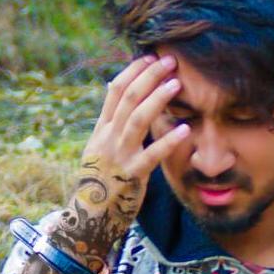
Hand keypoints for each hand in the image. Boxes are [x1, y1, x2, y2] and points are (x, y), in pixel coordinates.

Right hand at [73, 54, 189, 246]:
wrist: (88, 217)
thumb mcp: (100, 150)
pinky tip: (185, 129)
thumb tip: (122, 94)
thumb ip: (112, 125)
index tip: (150, 57)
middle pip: (128, 99)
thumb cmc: (100, 183)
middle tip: (169, 60)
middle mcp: (108, 139)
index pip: (114, 91)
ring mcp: (118, 157)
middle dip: (149, 76)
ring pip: (137, 120)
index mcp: (101, 130)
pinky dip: (168, 141)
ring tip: (176, 83)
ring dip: (157, 99)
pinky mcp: (131, 176)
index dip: (133, 71)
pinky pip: (151, 156)